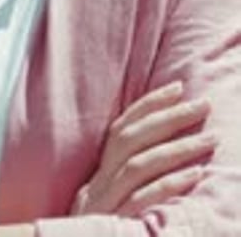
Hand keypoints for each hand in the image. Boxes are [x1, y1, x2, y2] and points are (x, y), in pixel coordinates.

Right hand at [72, 81, 216, 216]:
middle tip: (203, 104)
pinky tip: (196, 174)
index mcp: (99, 173)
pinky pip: (143, 201)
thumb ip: (127, 175)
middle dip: (169, 117)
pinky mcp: (116, 225)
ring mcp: (106, 205)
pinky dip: (170, 184)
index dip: (149, 104)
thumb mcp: (110, 202)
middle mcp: (99, 184)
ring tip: (210, 138)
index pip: (121, 128)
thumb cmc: (103, 232)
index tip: (179, 86)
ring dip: (177, 148)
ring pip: (139, 166)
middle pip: (130, 140)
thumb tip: (163, 145)